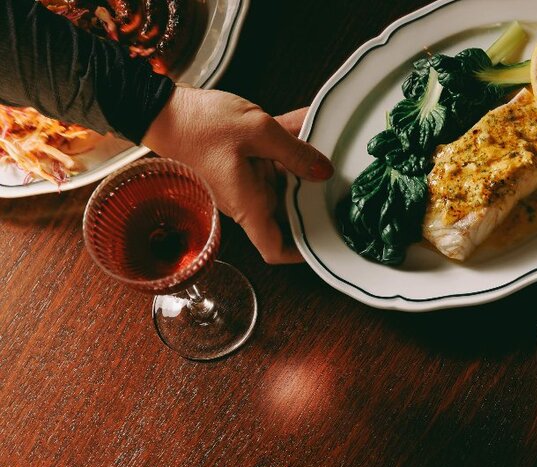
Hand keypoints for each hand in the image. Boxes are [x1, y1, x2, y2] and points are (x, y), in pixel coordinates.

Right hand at [141, 86, 332, 263]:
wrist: (161, 109)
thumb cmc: (198, 125)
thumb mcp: (257, 130)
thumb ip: (295, 150)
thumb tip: (323, 170)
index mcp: (249, 204)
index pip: (275, 249)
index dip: (300, 253)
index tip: (324, 242)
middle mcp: (247, 198)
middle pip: (288, 215)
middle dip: (314, 202)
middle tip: (341, 189)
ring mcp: (245, 181)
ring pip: (285, 183)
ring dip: (306, 168)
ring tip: (332, 149)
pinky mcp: (242, 162)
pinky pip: (273, 158)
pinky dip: (290, 145)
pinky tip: (310, 122)